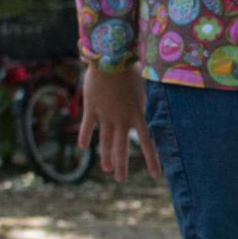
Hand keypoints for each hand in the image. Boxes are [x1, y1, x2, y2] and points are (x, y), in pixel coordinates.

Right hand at [79, 64, 161, 183]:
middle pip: (121, 148)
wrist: (111, 59)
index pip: (147, 143)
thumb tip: (149, 103)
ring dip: (105, 156)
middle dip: (121, 166)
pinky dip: (84, 135)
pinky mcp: (92, 108)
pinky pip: (87, 125)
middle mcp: (121, 120)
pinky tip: (82, 147)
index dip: (152, 160)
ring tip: (106, 169)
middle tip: (120, 180)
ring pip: (105, 141)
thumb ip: (143, 100)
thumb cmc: (130, 69)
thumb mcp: (143, 87)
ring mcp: (105, 115)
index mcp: (137, 115)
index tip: (156, 176)